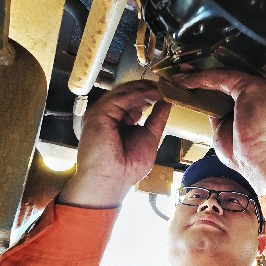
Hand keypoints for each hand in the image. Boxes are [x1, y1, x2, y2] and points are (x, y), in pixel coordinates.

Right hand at [60, 81, 170, 207]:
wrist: (112, 181)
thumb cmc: (127, 168)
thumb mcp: (149, 137)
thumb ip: (157, 119)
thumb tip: (166, 102)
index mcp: (116, 121)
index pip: (132, 100)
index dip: (148, 94)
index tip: (166, 90)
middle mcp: (107, 115)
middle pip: (127, 93)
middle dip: (147, 87)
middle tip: (167, 84)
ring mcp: (100, 113)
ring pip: (123, 92)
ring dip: (144, 88)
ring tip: (162, 87)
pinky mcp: (98, 114)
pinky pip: (120, 97)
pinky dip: (138, 93)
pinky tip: (153, 93)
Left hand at [178, 70, 265, 195]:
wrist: (260, 162)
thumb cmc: (246, 153)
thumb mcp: (225, 130)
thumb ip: (219, 116)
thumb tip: (208, 108)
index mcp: (256, 101)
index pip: (228, 86)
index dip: (207, 83)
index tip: (188, 83)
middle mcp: (259, 91)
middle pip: (225, 77)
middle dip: (200, 74)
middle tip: (180, 74)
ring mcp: (257, 86)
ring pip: (223, 75)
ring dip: (197, 75)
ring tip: (178, 77)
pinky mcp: (252, 86)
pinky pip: (222, 78)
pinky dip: (201, 79)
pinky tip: (186, 82)